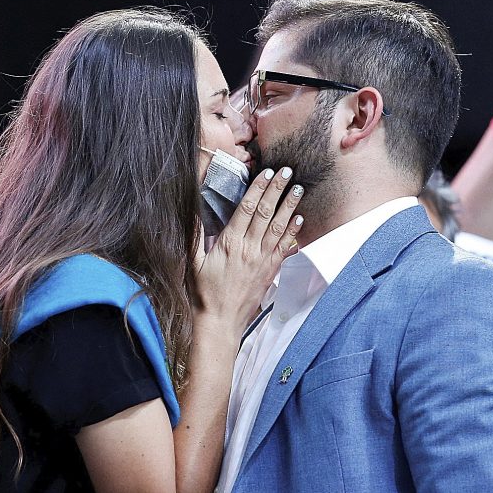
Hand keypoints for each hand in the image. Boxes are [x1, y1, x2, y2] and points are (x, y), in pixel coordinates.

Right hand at [193, 167, 303, 339]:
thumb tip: (192, 209)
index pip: (247, 209)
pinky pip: (284, 248)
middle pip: (266, 213)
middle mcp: (249, 249)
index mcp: (229, 243)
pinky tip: (300, 219)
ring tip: (297, 188)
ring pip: (279, 227)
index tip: (266, 172)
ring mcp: (262, 260)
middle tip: (287, 171)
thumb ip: (194, 234)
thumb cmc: (203, 292)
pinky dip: (293, 232)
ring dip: (289, 206)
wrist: (220, 322)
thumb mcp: (192, 261)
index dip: (258, 188)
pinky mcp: (270, 271)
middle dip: (277, 190)